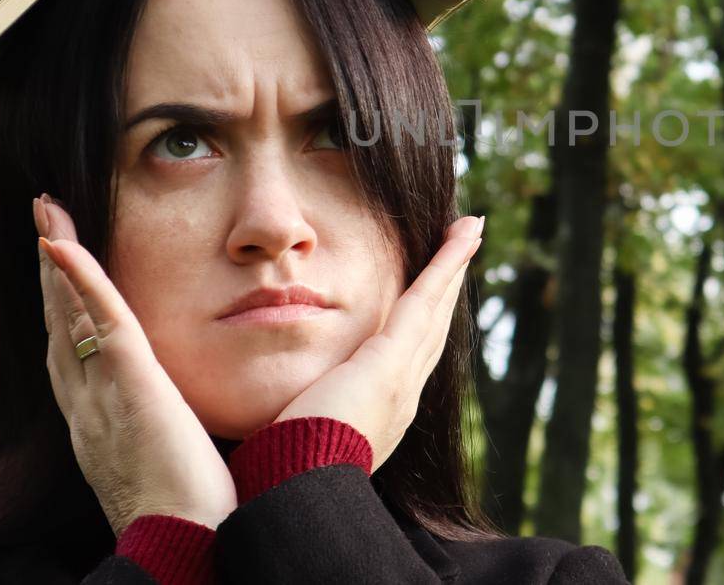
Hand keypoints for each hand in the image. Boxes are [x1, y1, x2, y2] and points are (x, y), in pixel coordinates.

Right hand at [34, 195, 237, 535]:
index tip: (61, 272)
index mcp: (102, 424)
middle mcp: (88, 407)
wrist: (189, 550)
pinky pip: (100, 322)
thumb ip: (169, 435)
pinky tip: (61, 242)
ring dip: (57, 260)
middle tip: (43, 225)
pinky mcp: (132, 387)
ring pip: (71, 314)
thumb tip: (188, 422)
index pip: (77, 354)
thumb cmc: (194, 519)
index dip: (66, 310)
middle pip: (60, 326)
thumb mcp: (170, 465)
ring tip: (48, 214)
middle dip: (50, 276)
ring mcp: (102, 397)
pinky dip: (80, 277)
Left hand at [272, 214, 483, 470]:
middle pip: (431, 330)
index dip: (419, 323)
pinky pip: (425, 299)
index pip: (405, 357)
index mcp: (379, 414)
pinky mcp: (390, 360)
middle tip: (462, 251)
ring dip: (452, 269)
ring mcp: (402, 378)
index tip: (428, 297)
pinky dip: (445, 264)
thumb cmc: (278, 474)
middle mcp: (402, 396)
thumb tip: (256, 417)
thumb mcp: (286, 438)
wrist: (294, 491)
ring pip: (434, 310)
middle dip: (445, 291)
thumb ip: (284, 417)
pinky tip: (461, 232)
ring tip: (467, 233)